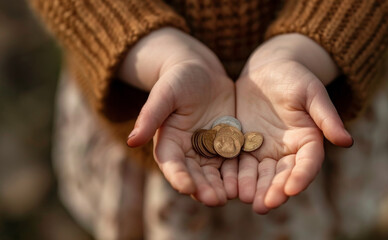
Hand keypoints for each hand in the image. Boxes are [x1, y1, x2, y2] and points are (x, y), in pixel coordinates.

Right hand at [119, 28, 236, 205]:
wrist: (202, 73)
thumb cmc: (178, 80)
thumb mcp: (165, 93)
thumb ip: (150, 116)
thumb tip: (131, 140)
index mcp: (169, 143)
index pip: (172, 164)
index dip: (178, 176)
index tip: (186, 187)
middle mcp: (189, 153)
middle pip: (196, 175)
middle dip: (204, 188)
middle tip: (215, 200)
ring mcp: (210, 151)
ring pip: (216, 174)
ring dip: (223, 186)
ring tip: (233, 196)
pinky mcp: (229, 146)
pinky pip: (235, 162)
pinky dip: (240, 173)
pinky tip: (249, 181)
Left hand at [235, 34, 352, 213]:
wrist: (267, 69)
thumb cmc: (294, 77)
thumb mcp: (312, 92)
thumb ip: (326, 117)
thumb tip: (347, 141)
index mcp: (308, 140)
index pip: (308, 163)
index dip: (301, 177)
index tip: (292, 189)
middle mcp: (287, 151)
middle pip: (282, 175)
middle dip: (273, 191)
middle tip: (264, 205)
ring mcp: (264, 150)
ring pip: (259, 174)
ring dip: (253, 188)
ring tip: (244, 199)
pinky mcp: (244, 147)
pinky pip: (238, 163)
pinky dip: (234, 175)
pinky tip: (226, 185)